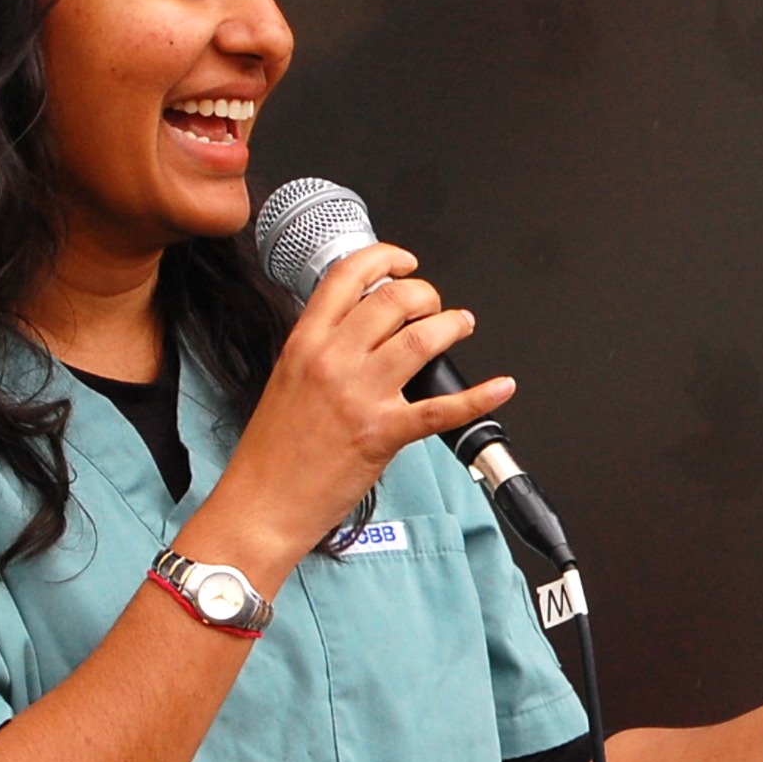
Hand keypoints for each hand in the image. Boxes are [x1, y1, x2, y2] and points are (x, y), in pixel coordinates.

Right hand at [196, 241, 512, 569]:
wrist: (261, 503)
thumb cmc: (271, 453)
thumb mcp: (286, 381)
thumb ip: (320, 350)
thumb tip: (357, 329)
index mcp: (305, 343)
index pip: (347, 276)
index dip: (384, 258)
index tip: (405, 262)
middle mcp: (333, 361)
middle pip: (393, 299)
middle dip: (426, 294)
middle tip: (435, 307)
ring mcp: (360, 395)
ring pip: (421, 338)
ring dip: (452, 325)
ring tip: (461, 326)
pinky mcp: (383, 433)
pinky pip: (442, 408)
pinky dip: (480, 396)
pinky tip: (500, 388)